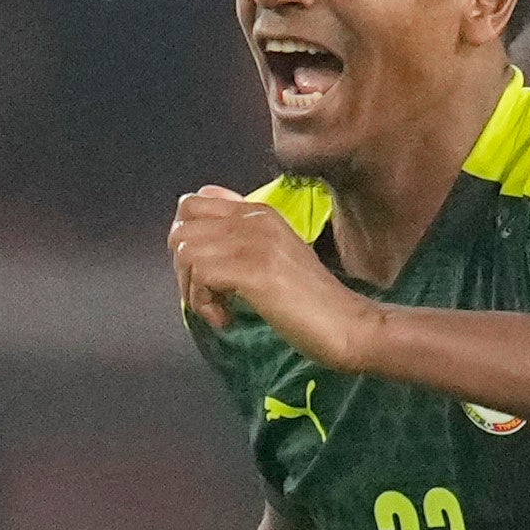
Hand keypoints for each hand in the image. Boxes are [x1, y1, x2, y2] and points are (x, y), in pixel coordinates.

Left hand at [169, 187, 365, 360]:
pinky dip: (204, 304)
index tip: (206, 269)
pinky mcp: (254, 270)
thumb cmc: (313, 301)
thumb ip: (241, 239)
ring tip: (221, 309)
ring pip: (185, 253)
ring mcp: (255, 242)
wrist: (349, 325)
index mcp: (261, 212)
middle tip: (209, 293)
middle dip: (184, 268)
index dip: (187, 240)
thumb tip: (194, 236)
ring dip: (194, 290)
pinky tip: (226, 318)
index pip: (192, 204)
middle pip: (180, 230)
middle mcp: (256, 219)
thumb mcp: (275, 255)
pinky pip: (200, 276)